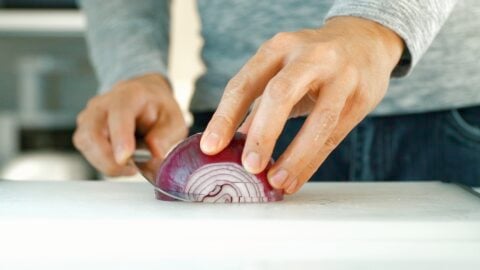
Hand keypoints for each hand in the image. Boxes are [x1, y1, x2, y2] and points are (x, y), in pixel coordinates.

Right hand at [73, 73, 187, 175]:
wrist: (145, 99)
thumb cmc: (158, 110)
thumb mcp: (174, 121)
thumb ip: (165, 137)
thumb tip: (154, 154)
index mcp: (130, 95)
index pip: (119, 113)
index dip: (120, 137)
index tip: (125, 158)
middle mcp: (103, 103)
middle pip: (92, 132)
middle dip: (108, 159)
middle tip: (132, 170)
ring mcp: (90, 116)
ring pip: (85, 144)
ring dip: (105, 162)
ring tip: (131, 164)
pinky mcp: (85, 130)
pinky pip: (86, 150)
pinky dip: (102, 162)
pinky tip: (120, 161)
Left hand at [200, 16, 402, 193]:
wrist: (365, 40)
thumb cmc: (313, 61)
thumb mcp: (282, 70)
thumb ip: (258, 104)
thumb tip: (231, 143)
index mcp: (277, 48)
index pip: (244, 84)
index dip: (225, 117)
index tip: (210, 148)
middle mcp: (308, 56)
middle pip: (280, 94)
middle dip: (263, 134)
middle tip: (249, 167)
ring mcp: (340, 74)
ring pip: (319, 120)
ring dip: (295, 156)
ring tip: (277, 182)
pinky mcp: (361, 95)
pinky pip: (335, 134)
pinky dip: (312, 161)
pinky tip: (296, 179)